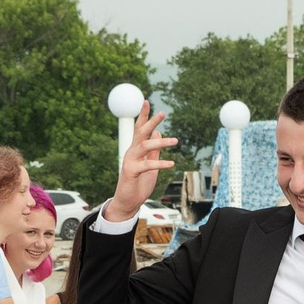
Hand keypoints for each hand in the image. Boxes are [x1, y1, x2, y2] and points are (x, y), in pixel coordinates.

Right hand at [104, 105, 175, 224]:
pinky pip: (146, 165)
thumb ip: (154, 150)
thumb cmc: (139, 184)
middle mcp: (131, 152)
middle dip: (150, 121)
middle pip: (140, 133)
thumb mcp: (150, 165)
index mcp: (136, 150)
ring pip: (144, 146)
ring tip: (176, 140)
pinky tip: (171, 164)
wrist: (128, 202)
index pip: (139, 129)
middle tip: (162, 112)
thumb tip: (158, 133)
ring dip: (160, 142)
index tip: (146, 101)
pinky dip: (159, 163)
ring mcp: (130, 161)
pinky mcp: (131, 172)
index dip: (143, 116)